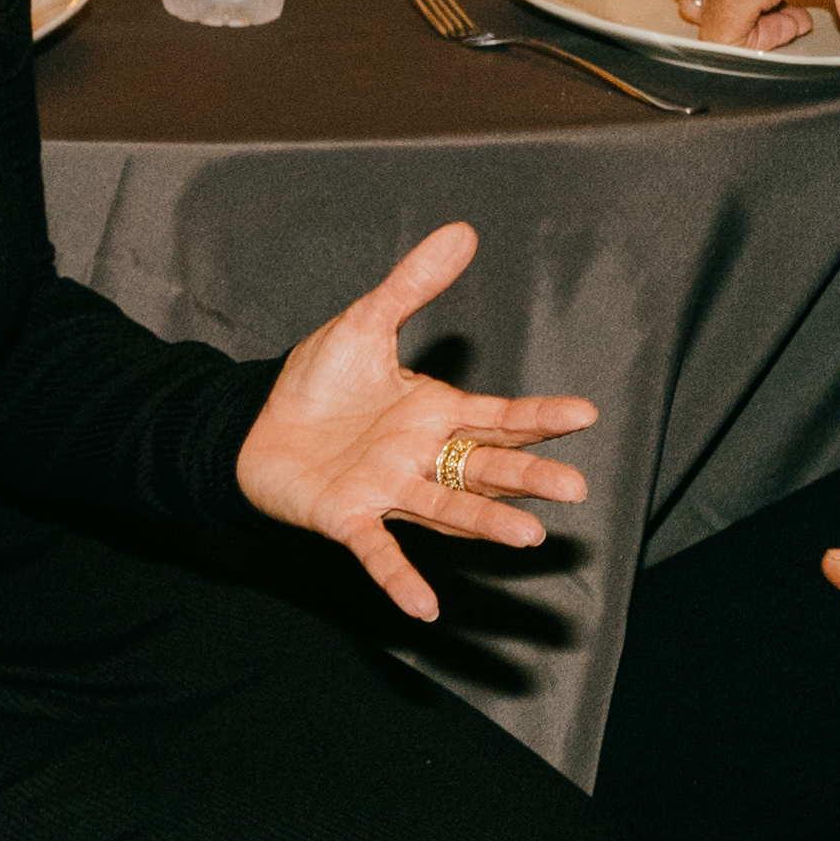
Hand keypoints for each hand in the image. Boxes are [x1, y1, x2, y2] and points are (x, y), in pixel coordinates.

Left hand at [236, 220, 593, 622]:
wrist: (252, 423)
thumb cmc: (316, 383)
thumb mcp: (366, 322)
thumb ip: (413, 285)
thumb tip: (463, 232)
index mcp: (434, 413)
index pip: (499, 417)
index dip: (541, 417)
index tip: (586, 415)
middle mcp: (421, 457)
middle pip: (486, 469)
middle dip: (529, 478)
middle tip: (575, 489)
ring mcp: (387, 490)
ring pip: (447, 509)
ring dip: (487, 525)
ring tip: (530, 537)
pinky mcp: (347, 517)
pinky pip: (379, 551)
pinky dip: (401, 579)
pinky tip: (426, 608)